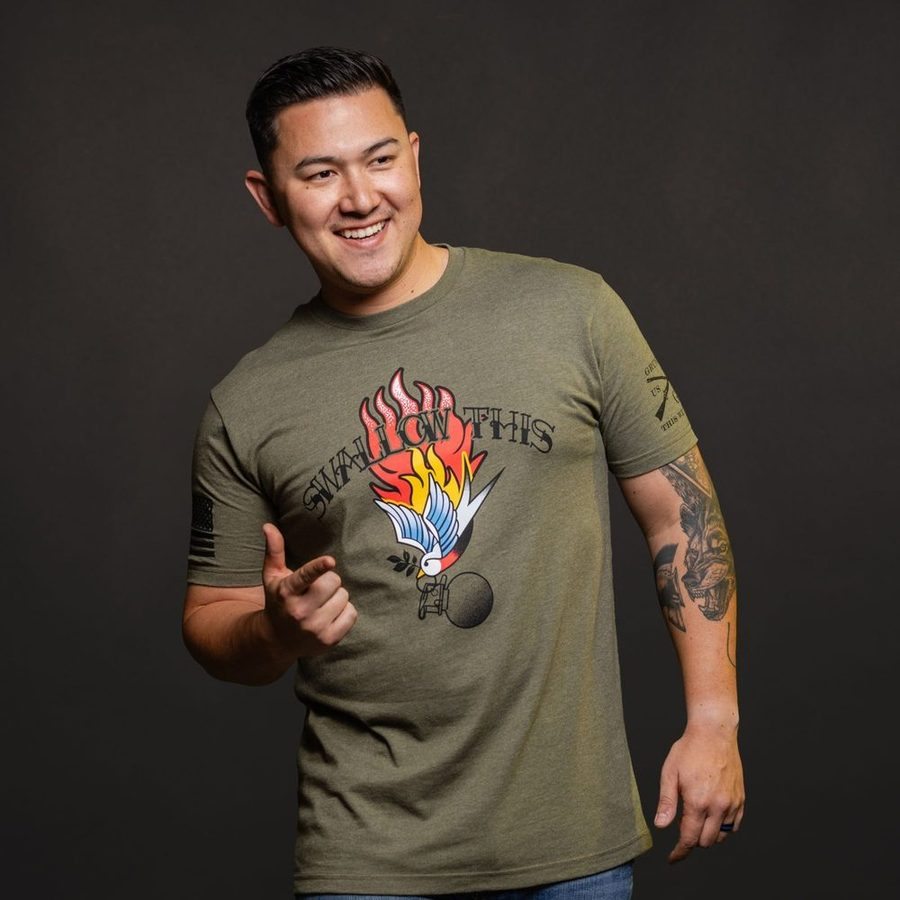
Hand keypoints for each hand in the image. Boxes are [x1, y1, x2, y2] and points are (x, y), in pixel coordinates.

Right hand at [261, 523, 357, 657]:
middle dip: (329, 580)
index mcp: (287, 592)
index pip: (305, 577)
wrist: (276, 640)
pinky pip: (352, 614)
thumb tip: (268, 526)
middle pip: (333, 582)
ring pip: (344, 597)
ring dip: (337, 596)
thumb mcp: (272, 577)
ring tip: (322, 603)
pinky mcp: (328, 640)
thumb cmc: (278, 601)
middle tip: (318, 588)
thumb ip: (274, 551)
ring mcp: (314, 628)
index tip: (329, 561)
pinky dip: (345, 612)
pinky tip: (330, 615)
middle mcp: (300, 612)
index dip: (318, 568)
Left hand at [654, 721, 744, 862]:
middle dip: (692, 840)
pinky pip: (734, 826)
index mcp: (698, 801)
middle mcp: (718, 806)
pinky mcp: (740, 799)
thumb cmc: (689, 750)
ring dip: (707, 834)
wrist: (714, 733)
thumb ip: (666, 802)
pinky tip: (712, 817)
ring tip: (696, 817)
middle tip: (682, 823)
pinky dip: (723, 828)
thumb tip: (661, 825)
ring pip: (720, 836)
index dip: (680, 852)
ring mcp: (732, 804)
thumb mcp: (670, 773)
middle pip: (705, 842)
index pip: (689, 839)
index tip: (673, 858)